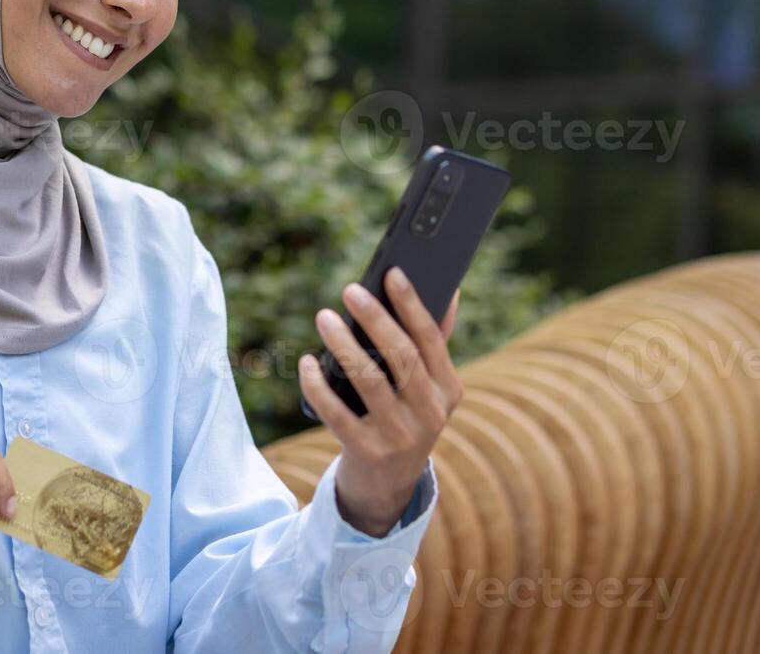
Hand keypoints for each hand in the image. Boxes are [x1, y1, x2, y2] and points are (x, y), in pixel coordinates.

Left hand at [298, 269, 462, 537]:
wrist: (388, 486)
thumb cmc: (404, 417)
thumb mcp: (428, 389)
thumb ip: (435, 344)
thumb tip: (452, 292)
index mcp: (449, 390)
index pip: (431, 339)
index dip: (412, 304)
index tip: (392, 273)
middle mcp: (430, 413)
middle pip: (401, 356)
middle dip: (375, 318)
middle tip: (349, 289)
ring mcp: (400, 436)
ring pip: (369, 380)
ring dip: (343, 345)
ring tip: (323, 317)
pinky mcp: (367, 452)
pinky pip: (337, 412)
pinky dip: (318, 384)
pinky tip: (307, 362)